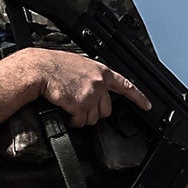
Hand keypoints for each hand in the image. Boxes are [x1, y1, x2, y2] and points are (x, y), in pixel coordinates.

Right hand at [22, 48, 150, 127]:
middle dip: (95, 112)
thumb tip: (94, 90)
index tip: (147, 106)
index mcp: (101, 71)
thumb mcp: (79, 65)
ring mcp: (91, 94)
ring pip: (93, 118)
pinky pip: (80, 121)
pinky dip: (73, 120)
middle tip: (81, 107)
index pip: (126, 85)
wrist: (39, 69)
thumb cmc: (53, 66)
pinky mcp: (81, 105)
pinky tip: (65, 110)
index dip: (138, 97)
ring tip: (70, 105)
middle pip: (107, 109)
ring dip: (82, 117)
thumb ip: (91, 77)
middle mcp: (99, 83)